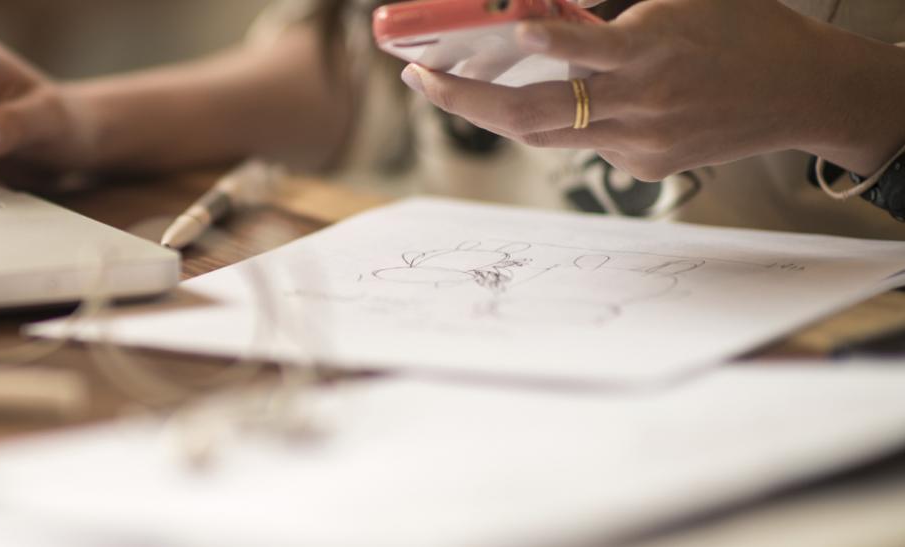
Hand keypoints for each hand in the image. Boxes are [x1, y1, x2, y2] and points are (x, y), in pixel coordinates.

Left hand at [399, 0, 904, 180]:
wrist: (802, 91)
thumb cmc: (741, 29)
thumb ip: (613, 7)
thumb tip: (541, 5)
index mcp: (651, 50)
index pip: (588, 47)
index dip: (547, 38)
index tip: (512, 25)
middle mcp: (639, 102)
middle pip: (534, 112)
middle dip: (463, 98)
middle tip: (419, 76)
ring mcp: (638, 141)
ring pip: (543, 133)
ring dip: (487, 111)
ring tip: (444, 84)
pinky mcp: (644, 166)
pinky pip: (580, 142)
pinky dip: (555, 118)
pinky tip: (546, 95)